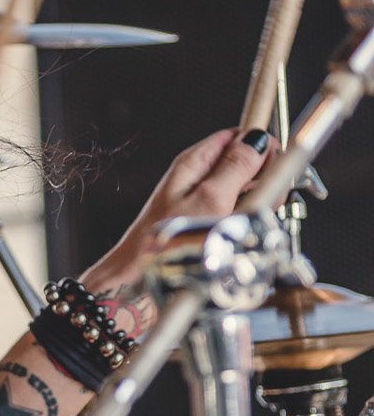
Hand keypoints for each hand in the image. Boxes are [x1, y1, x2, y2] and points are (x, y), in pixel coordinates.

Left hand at [83, 127, 275, 296]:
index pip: (239, 136)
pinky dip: (245, 221)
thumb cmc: (168, 243)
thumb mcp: (210, 198)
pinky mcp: (207, 221)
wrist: (141, 279)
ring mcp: (204, 199)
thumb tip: (258, 138)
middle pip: (246, 163)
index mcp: (196, 161)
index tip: (273, 170)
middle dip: (263, 181)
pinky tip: (240, 235)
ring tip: (245, 224)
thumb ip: (236, 166)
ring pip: (246, 189)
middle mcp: (199, 176)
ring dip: (256, 204)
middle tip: (258, 202)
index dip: (263, 149)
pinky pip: (237, 212)